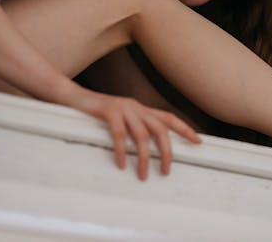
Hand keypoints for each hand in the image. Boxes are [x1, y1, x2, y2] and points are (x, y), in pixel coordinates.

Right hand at [68, 89, 201, 179]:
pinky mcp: (109, 110)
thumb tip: (144, 149)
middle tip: (166, 171)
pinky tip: (121, 164)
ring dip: (144, 157)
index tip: (198, 142)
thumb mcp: (119, 119)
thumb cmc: (95, 112)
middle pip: (160, 128)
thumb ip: (132, 128)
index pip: (168, 118)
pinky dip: (122, 150)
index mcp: (141, 108)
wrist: (72, 96)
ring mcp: (123, 107)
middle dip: (166, 150)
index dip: (185, 129)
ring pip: (142, 134)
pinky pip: (119, 133)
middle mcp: (136, 106)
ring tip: (143, 175)